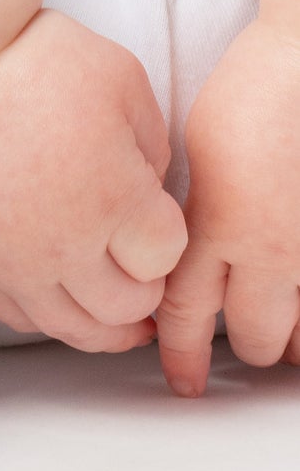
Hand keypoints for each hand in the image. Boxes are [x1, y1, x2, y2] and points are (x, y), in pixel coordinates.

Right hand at [0, 7, 187, 351]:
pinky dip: (45, 315)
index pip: (167, 258)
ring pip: (72, 329)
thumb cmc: (29, 61)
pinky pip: (14, 315)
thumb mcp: (123, 82)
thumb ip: (152, 145)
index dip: (170, 238)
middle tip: (143, 266)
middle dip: (145, 289)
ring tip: (114, 309)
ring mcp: (13, 259)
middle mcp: (66, 244)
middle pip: (126, 308)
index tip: (158, 216)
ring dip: (103, 324)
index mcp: (115, 200)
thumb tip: (147, 186)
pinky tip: (56, 296)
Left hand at [156, 19, 299, 395]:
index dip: (182, 353)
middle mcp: (273, 249)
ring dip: (298, 339)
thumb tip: (187, 251)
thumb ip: (197, 216)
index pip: (188, 314)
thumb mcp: (197, 158)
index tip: (181, 379)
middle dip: (250, 346)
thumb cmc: (256, 92)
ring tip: (292, 346)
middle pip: (256, 334)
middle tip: (247, 350)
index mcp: (219, 227)